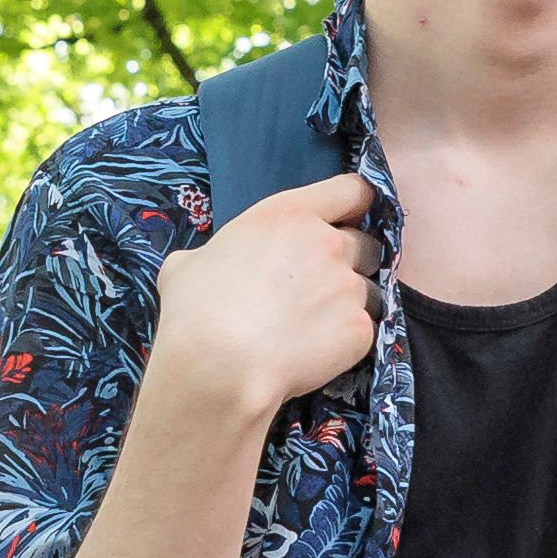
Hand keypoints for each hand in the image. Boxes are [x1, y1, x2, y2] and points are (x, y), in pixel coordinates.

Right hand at [143, 174, 378, 426]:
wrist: (219, 366)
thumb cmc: (195, 309)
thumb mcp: (188, 263)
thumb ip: (216, 254)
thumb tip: (209, 267)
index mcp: (289, 215)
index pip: (351, 191)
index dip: (353, 206)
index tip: (346, 221)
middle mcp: (328, 243)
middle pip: (366, 244)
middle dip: (351, 262)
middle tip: (320, 288)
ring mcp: (348, 287)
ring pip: (367, 291)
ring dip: (349, 304)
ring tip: (315, 328)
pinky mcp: (359, 330)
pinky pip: (362, 330)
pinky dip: (345, 341)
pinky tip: (315, 354)